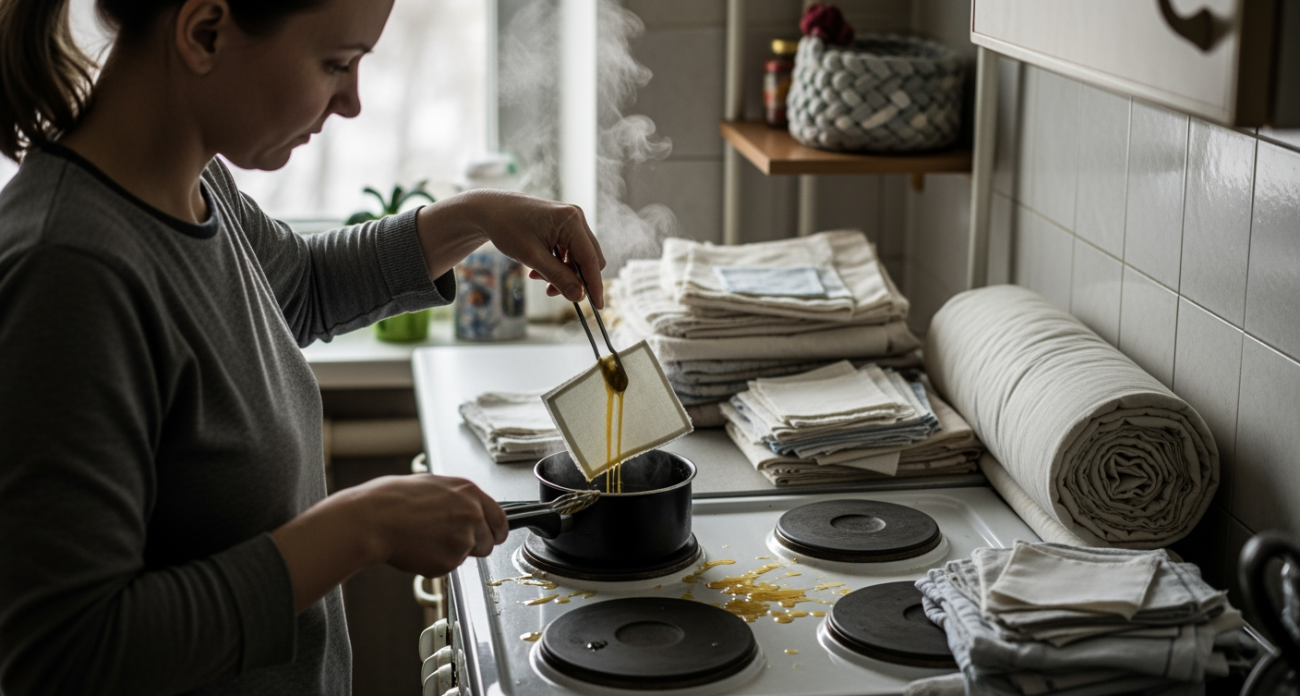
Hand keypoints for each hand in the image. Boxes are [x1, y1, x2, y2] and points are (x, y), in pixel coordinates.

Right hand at [354, 474, 507, 576]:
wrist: (373, 519)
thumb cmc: (394, 500)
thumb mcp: (434, 486)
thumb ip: (458, 499)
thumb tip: (468, 507)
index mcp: (470, 493)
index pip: (501, 518)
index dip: (495, 531)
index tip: (492, 536)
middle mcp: (473, 515)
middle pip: (489, 542)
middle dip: (474, 545)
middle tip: (447, 540)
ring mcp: (463, 539)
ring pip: (467, 556)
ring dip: (453, 553)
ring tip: (426, 540)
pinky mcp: (450, 561)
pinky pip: (448, 567)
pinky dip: (435, 563)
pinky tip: (418, 548)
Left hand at [415, 189, 607, 307]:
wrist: (490, 210)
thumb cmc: (508, 228)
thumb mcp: (532, 257)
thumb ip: (558, 277)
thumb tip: (578, 296)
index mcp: (571, 221)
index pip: (591, 259)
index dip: (594, 285)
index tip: (597, 306)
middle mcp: (576, 218)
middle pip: (589, 259)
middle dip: (574, 279)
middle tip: (552, 291)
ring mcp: (571, 221)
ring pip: (578, 258)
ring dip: (563, 273)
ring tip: (538, 278)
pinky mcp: (564, 226)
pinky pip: (569, 252)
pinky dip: (558, 265)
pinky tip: (538, 270)